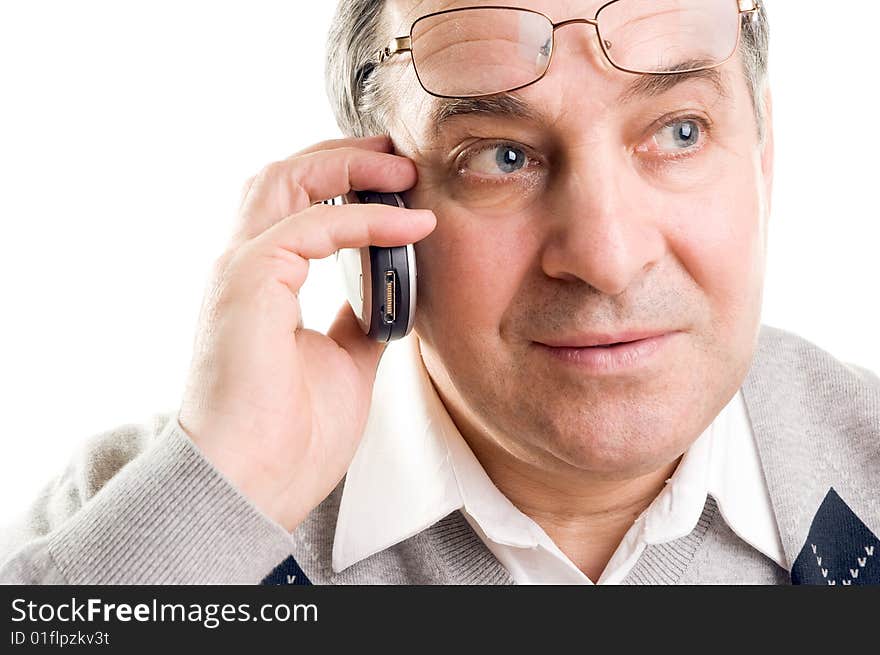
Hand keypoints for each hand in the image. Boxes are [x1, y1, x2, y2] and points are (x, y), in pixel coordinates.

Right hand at [177, 135, 435, 530]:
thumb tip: (392, 295)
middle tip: (401, 156)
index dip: (343, 183)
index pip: (294, 205)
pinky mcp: (248, 281)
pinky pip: (313, 226)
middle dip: (344, 158)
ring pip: (286, 180)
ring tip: (402, 170)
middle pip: (285, 176)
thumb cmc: (291, 435)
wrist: (254, 486)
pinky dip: (365, 219)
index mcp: (262, 283)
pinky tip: (410, 226)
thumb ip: (362, 318)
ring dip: (347, 167)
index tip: (398, 182)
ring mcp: (241, 270)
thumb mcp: (346, 361)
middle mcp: (244, 267)